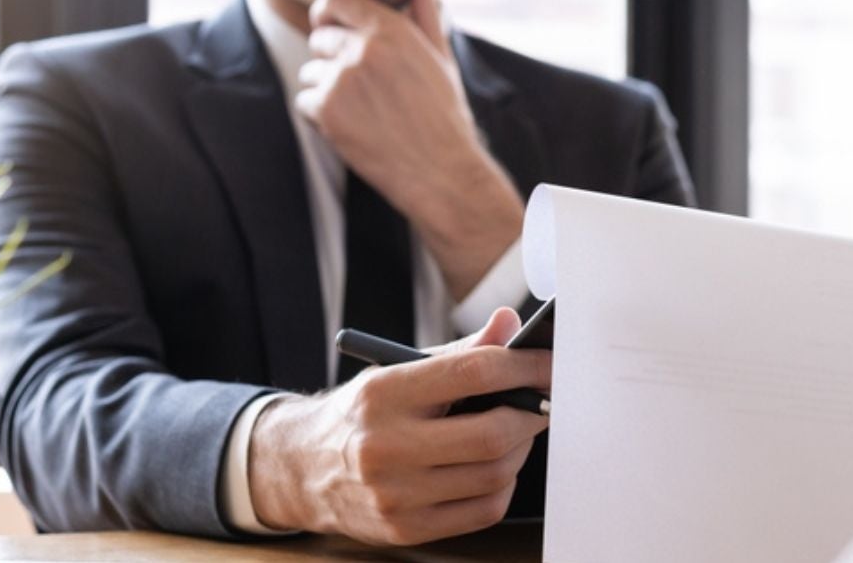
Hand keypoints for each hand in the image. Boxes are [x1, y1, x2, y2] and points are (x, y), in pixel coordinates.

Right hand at [247, 308, 550, 545]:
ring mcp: (394, 494)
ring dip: (520, 449)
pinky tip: (494, 466)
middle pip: (491, 432)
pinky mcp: (405, 528)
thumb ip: (460, 352)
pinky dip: (503, 484)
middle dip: (531, 414)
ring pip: (493, 473)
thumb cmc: (364, 413)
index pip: (473, 372)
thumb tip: (511, 324)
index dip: (525, 366)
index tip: (550, 363)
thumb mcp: (398, 370)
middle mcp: (385, 445)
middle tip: (543, 401)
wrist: (302, 467)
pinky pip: (484, 509)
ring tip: (515, 431)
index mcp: (384, 393)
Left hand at [296, 0, 523, 300]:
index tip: (331, 29)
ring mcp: (342, 79)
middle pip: (319, 39)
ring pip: (310, 73)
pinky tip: (352, 129)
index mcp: (392, 30)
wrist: (443, 172)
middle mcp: (364, 48)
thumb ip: (425, 15)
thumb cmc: (445, 118)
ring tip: (362, 114)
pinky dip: (321, 118)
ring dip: (326, 91)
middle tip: (361, 90)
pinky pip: (305, 102)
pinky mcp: (328, 110)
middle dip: (332, 61)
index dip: (327, 13)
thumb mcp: (441, 60)